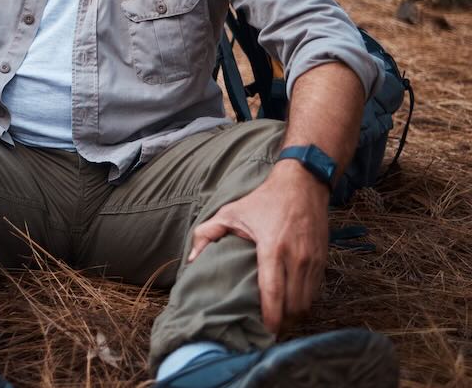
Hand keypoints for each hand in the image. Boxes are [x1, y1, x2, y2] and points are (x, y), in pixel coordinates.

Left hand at [187, 161, 329, 334]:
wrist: (302, 184)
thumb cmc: (263, 200)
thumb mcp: (231, 212)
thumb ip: (207, 234)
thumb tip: (192, 260)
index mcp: (272, 248)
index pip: (273, 293)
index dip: (270, 317)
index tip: (264, 332)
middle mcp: (296, 257)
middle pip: (294, 305)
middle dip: (283, 322)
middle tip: (268, 330)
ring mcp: (313, 260)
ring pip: (308, 301)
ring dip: (295, 315)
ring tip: (279, 322)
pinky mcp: (323, 260)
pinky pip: (316, 291)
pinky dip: (305, 302)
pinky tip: (291, 304)